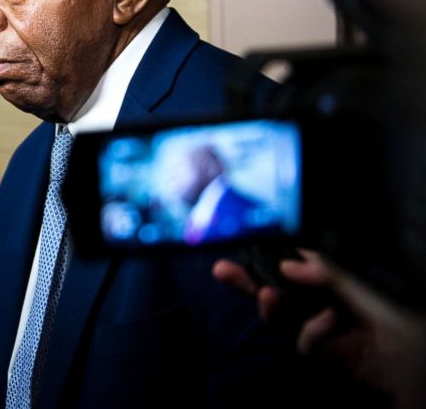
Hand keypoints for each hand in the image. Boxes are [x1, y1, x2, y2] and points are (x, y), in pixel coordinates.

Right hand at [214, 250, 425, 406]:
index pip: (305, 265)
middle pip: (285, 291)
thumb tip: (289, 265)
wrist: (421, 378)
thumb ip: (333, 277)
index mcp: (346, 285)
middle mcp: (333, 306)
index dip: (277, 256)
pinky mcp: (327, 360)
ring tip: (264, 296)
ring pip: (287, 318)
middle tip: (222, 270)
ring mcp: (328, 335)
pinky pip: (304, 345)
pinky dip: (311, 334)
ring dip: (271, 307)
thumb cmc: (408, 333)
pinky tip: (327, 326)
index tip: (251, 249)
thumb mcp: (373, 296)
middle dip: (252, 281)